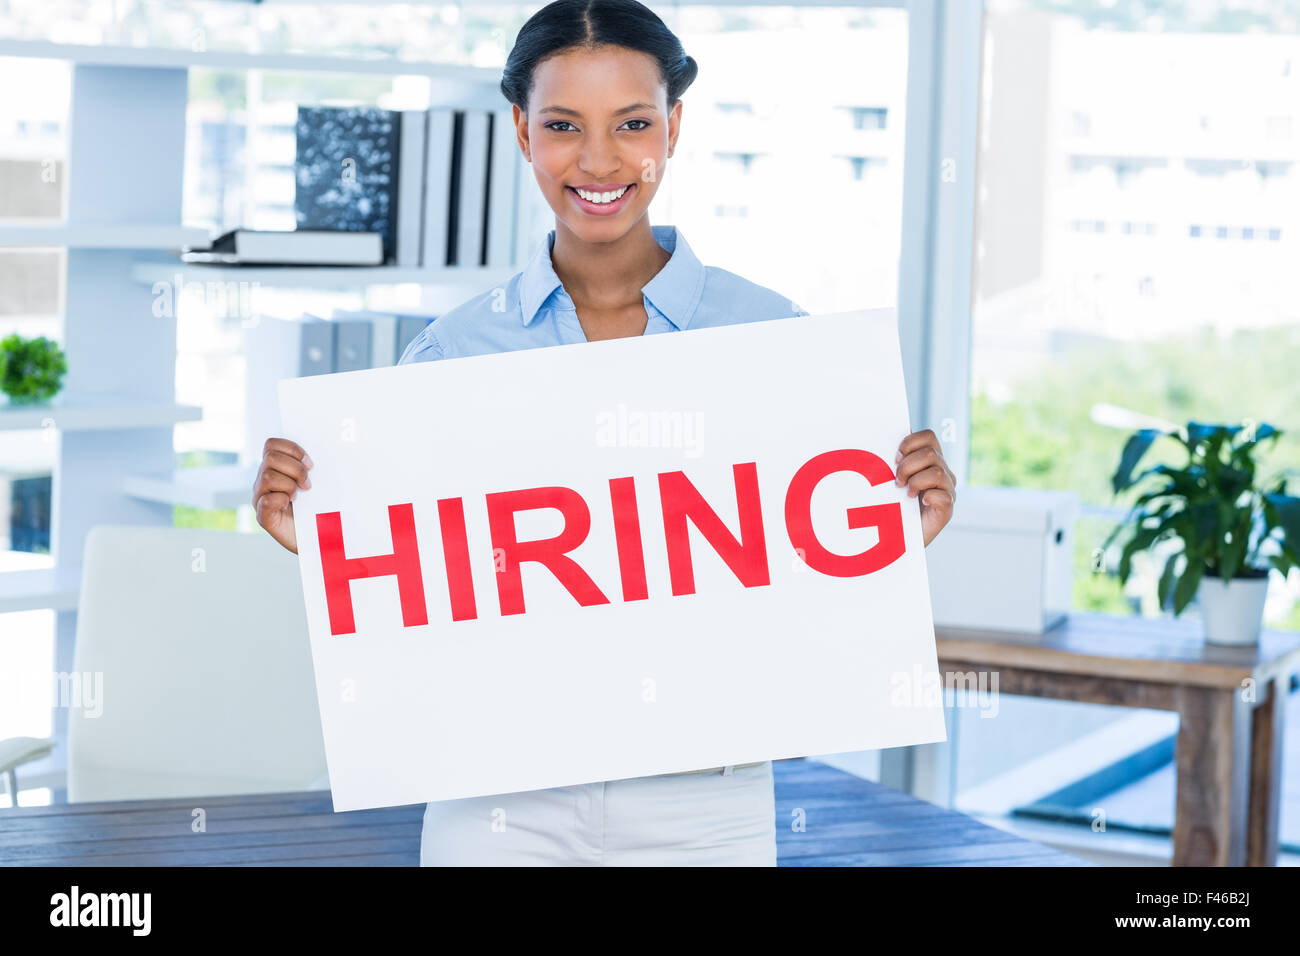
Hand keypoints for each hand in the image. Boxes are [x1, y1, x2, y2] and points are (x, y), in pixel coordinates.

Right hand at [253, 437, 312, 554]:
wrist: (319, 540)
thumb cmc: (319, 509)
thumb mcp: (317, 484)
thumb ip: (311, 468)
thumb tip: (325, 453)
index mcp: (274, 469)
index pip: (271, 444)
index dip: (292, 449)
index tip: (311, 464)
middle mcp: (263, 481)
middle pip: (270, 458)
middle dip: (295, 468)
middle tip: (308, 484)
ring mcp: (260, 498)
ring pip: (267, 476)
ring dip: (289, 484)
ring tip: (300, 496)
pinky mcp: (263, 516)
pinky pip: (267, 500)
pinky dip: (282, 499)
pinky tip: (291, 505)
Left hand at [895, 429, 955, 547]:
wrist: (899, 537)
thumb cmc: (895, 506)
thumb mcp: (892, 478)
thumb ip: (897, 458)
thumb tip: (900, 429)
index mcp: (930, 460)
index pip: (928, 436)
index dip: (910, 442)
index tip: (895, 458)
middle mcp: (943, 472)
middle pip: (931, 453)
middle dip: (908, 465)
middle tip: (896, 481)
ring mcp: (947, 490)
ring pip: (937, 471)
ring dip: (916, 481)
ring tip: (906, 493)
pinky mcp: (947, 509)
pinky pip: (943, 495)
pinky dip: (929, 496)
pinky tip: (919, 502)